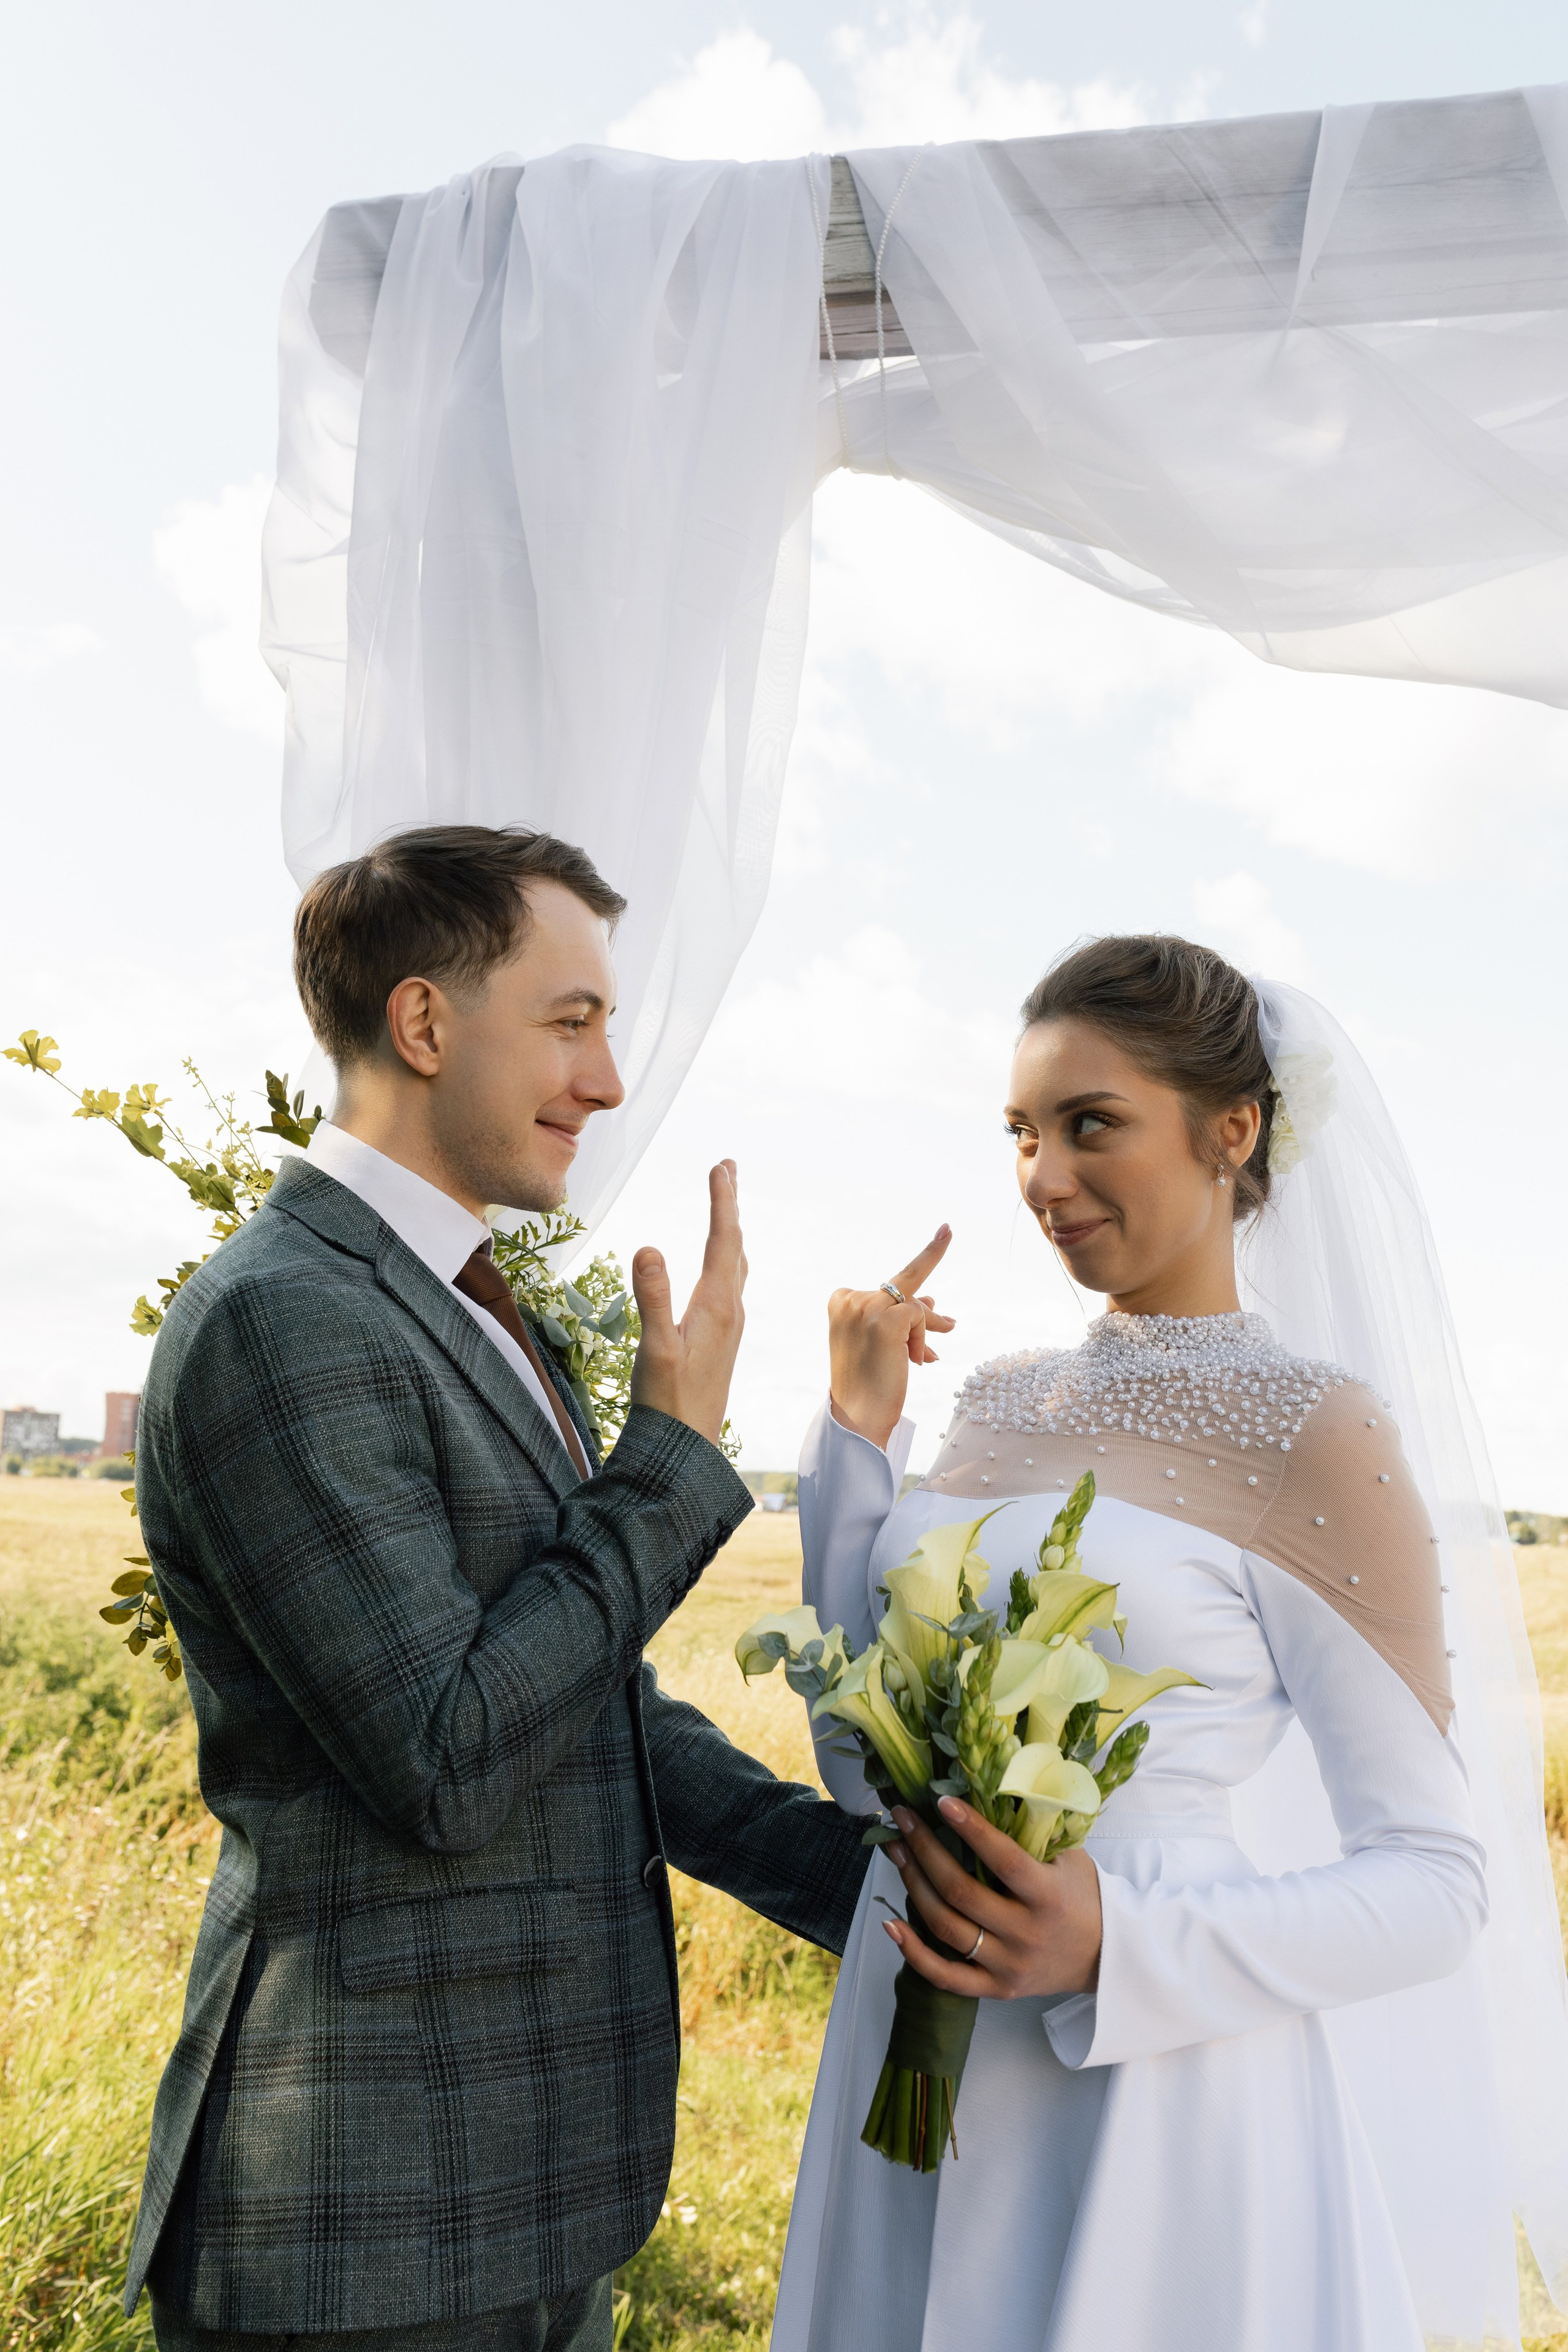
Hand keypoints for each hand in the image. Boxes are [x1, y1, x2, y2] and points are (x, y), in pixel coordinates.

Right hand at [629, 1161, 746, 1446]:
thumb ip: (652, 1296)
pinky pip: (729, 1286)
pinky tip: (720, 1266)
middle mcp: (730, 1311)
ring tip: (725, 1206)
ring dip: (729, 1231)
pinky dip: (726, 1259)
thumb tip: (649, 1246)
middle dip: (729, 1206)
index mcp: (717, 1306)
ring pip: (734, 1266)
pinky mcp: (721, 1340)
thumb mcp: (655, 1348)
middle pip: (734, 1246)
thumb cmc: (668, 1402)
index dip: (722, 1201)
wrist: (686, 1448)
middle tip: (727, 1170)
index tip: (721, 1166)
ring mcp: (729, 1326)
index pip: (722, 1240)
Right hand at [827, 1226, 954, 1449]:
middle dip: (927, 1291)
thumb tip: (929, 1298)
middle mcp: (850, 1300)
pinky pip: (921, 1317)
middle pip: (902, 1289)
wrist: (857, 1416)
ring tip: (937, 1343)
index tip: (945, 1232)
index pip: (884, 1286)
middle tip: (947, 1232)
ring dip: (928, 1328)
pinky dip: (924, 1338)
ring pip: (914, 1304)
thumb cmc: (869, 1383)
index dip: (918, 1273)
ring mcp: (866, 1308)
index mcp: (840, 1302)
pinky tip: (917, 1360)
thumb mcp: (882, 1343)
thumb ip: (900, 1317)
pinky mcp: (886, 1321)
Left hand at [881, 1797, 1102, 1999]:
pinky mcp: (996, 1989)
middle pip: (961, 1893)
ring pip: (947, 1928)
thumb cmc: (1083, 1897)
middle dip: (925, 1850)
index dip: (972, 1830)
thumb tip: (988, 1792)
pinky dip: (914, 1952)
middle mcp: (1026, 1934)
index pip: (1004, 1861)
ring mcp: (1009, 1965)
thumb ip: (1034, 1835)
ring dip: (914, 1886)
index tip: (942, 1802)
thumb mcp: (1069, 1859)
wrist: (1105, 1956)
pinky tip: (890, 1924)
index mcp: (1048, 1897)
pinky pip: (946, 1976)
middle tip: (904, 1820)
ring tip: (897, 1852)